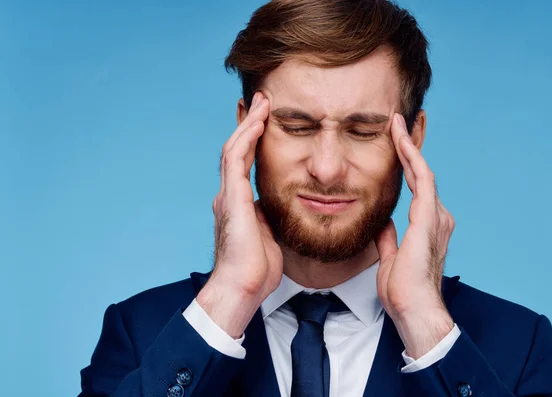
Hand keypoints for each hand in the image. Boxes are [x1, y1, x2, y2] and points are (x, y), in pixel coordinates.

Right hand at [196, 92, 282, 337]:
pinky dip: (247, 138)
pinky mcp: (232, 198)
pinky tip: (259, 122)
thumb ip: (270, 218)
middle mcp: (229, 195)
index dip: (253, 141)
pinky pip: (236, 159)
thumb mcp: (268, 236)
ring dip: (249, 124)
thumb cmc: (257, 269)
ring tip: (262, 103)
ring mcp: (228, 195)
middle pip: (236, 150)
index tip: (266, 122)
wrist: (243, 287)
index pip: (244, 164)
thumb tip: (281, 209)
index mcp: (238, 204)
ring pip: (234, 148)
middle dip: (249, 125)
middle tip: (262, 102)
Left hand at [375, 113, 454, 358]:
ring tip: (398, 123)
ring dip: (410, 146)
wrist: (412, 309)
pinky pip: (423, 180)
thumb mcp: (391, 257)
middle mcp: (436, 217)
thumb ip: (389, 238)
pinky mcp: (429, 219)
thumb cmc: (404, 289)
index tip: (396, 141)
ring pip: (423, 171)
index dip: (407, 163)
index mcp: (428, 225)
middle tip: (399, 122)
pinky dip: (412, 159)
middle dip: (410, 146)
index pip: (417, 186)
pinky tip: (402, 141)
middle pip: (423, 173)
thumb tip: (383, 223)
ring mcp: (435, 217)